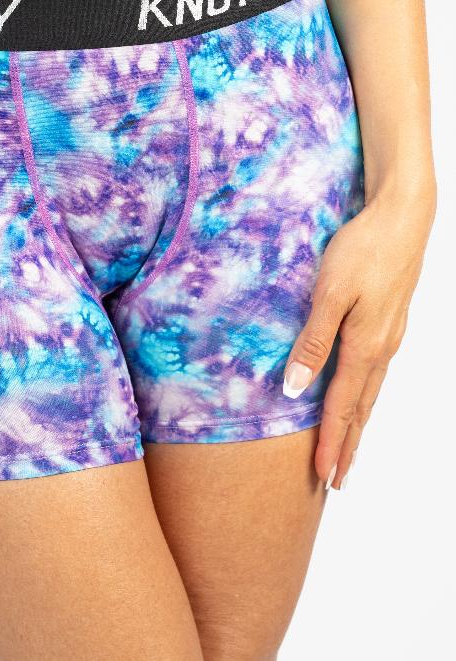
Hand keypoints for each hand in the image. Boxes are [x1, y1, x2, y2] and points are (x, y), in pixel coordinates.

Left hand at [282, 185, 434, 489]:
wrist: (403, 217)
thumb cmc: (363, 249)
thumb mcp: (329, 293)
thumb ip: (312, 342)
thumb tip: (293, 389)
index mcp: (364, 346)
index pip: (341, 407)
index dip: (330, 443)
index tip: (322, 476)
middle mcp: (381, 348)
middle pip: (360, 408)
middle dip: (347, 446)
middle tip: (336, 480)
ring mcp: (389, 335)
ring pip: (370, 392)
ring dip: (357, 424)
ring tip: (348, 449)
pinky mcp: (390, 321)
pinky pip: (375, 372)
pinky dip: (364, 396)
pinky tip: (359, 395)